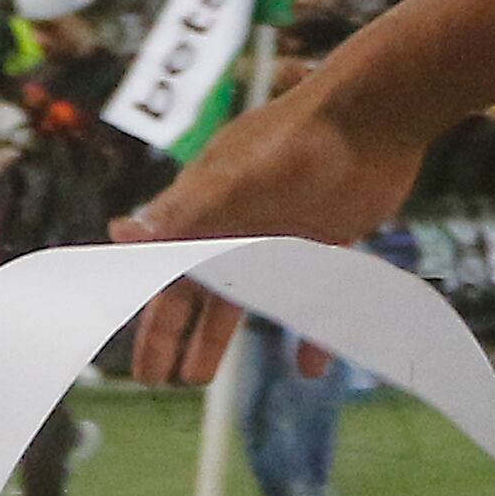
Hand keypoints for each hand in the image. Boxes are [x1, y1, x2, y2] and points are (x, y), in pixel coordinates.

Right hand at [112, 84, 428, 380]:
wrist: (376, 114)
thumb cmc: (299, 141)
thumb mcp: (235, 182)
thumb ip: (183, 213)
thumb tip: (118, 233)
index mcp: (207, 209)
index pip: (168, 274)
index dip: (154, 319)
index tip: (139, 363)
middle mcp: (239, 224)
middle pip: (202, 291)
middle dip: (180, 333)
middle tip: (166, 381)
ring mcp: (283, 233)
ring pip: (249, 296)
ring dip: (226, 334)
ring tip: (205, 377)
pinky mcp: (328, 237)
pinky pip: (311, 294)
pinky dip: (309, 331)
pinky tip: (309, 369)